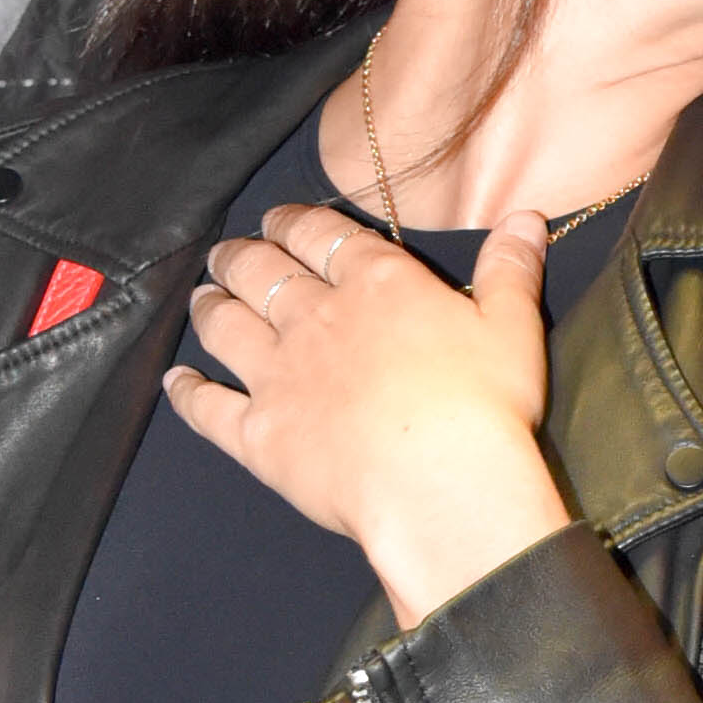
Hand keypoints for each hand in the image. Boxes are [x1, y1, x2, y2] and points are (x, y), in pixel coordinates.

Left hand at [162, 196, 574, 621]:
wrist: (441, 486)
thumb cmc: (485, 406)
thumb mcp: (512, 329)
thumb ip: (511, 270)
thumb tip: (526, 216)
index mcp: (377, 284)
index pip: (322, 234)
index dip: (294, 222)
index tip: (278, 219)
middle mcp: (316, 318)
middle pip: (262, 272)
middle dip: (240, 256)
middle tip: (230, 252)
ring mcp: (279, 376)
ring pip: (226, 326)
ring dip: (209, 305)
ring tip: (202, 295)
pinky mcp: (259, 435)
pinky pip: (208, 408)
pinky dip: (186, 393)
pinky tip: (175, 381)